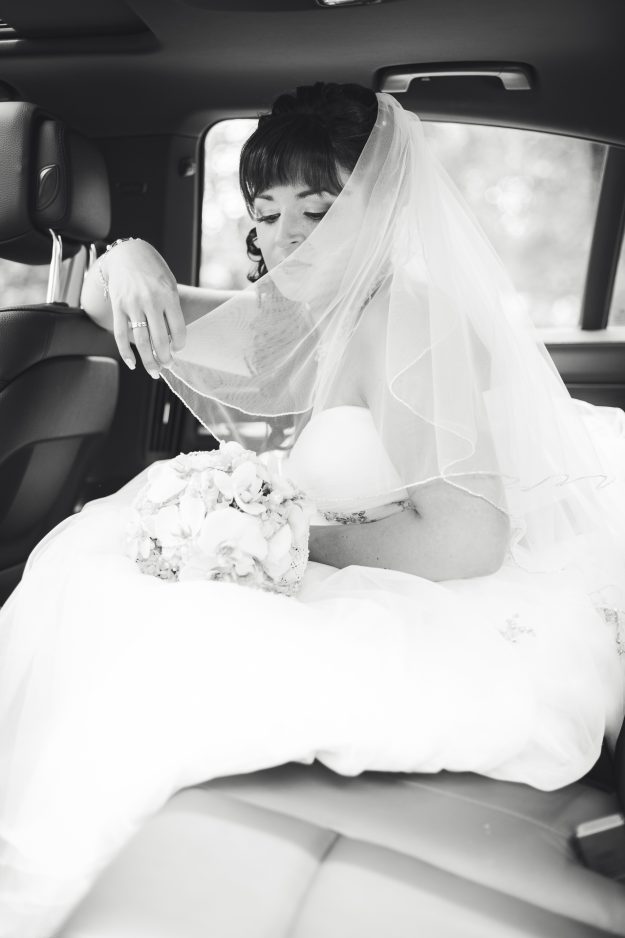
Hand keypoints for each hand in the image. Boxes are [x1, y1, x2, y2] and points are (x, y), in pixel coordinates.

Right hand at [101, 239, 186, 377]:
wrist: (127, 254)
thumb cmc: (153, 272)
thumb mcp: (169, 285)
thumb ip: (172, 309)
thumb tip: (171, 339)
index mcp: (168, 295)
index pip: (178, 329)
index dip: (180, 344)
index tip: (178, 349)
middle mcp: (150, 301)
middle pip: (159, 340)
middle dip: (165, 358)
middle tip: (168, 365)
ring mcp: (132, 305)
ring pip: (141, 341)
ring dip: (149, 361)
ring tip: (154, 371)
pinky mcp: (118, 307)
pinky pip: (121, 335)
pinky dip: (126, 353)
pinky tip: (132, 364)